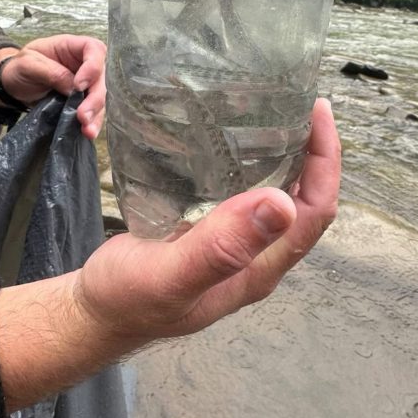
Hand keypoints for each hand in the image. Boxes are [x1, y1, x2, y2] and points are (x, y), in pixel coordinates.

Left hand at [0, 36, 106, 138]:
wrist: (11, 86)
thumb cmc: (18, 68)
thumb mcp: (28, 64)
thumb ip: (51, 72)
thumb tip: (73, 88)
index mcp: (71, 47)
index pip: (93, 49)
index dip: (92, 66)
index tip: (79, 86)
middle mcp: (82, 64)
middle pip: (101, 77)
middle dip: (95, 98)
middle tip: (83, 115)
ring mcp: (84, 84)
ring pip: (99, 97)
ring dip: (96, 114)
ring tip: (88, 129)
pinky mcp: (81, 101)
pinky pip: (92, 111)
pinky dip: (92, 122)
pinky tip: (89, 132)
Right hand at [77, 98, 339, 343]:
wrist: (92, 315)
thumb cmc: (127, 300)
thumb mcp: (170, 275)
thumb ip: (222, 247)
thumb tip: (283, 204)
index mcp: (259, 270)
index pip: (315, 211)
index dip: (325, 163)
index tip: (317, 112)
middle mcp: (256, 259)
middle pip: (306, 203)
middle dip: (314, 154)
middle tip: (299, 102)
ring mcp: (235, 249)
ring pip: (279, 200)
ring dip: (288, 158)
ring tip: (276, 112)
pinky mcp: (211, 236)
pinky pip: (246, 198)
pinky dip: (252, 165)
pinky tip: (234, 142)